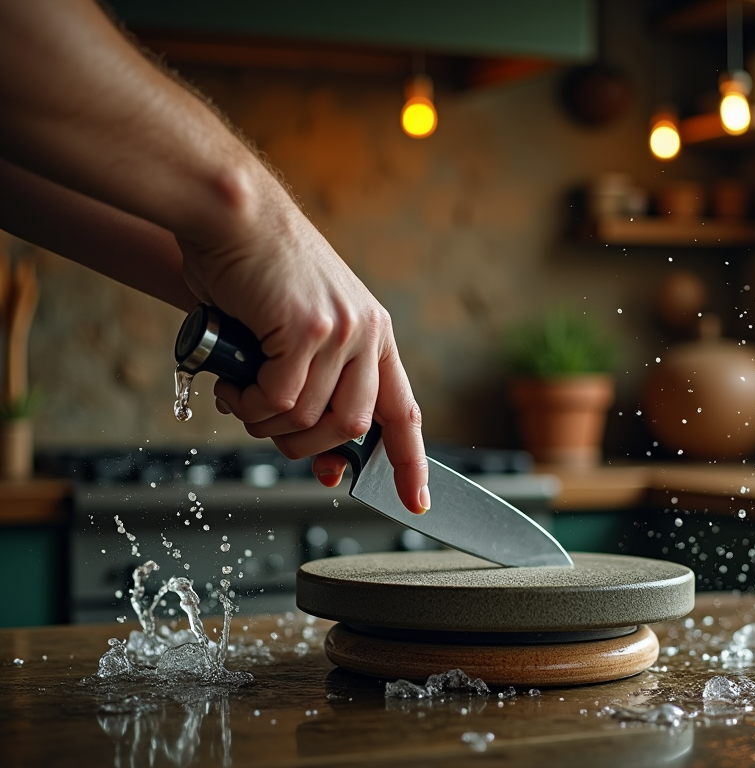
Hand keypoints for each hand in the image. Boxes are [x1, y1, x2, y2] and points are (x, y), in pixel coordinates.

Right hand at [182, 181, 428, 513]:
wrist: (235, 214)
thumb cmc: (258, 276)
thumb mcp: (302, 335)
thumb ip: (317, 391)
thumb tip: (327, 467)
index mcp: (374, 336)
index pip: (404, 412)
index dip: (410, 462)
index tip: (416, 501)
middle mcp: (367, 334)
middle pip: (349, 429)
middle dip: (303, 447)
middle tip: (265, 424)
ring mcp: (342, 331)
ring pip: (309, 419)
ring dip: (266, 423)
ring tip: (241, 393)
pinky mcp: (308, 328)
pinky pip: (279, 400)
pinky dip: (249, 404)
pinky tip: (234, 381)